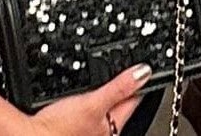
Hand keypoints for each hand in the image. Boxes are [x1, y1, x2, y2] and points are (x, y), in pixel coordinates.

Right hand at [30, 65, 150, 134]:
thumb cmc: (58, 130)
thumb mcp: (93, 102)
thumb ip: (119, 88)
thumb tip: (143, 72)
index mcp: (111, 126)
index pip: (132, 100)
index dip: (138, 83)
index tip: (143, 71)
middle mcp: (101, 133)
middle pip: (117, 107)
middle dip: (120, 90)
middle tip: (126, 72)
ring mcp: (85, 132)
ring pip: (99, 111)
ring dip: (99, 96)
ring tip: (101, 83)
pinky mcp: (69, 129)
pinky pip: (83, 114)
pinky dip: (82, 104)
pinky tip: (75, 101)